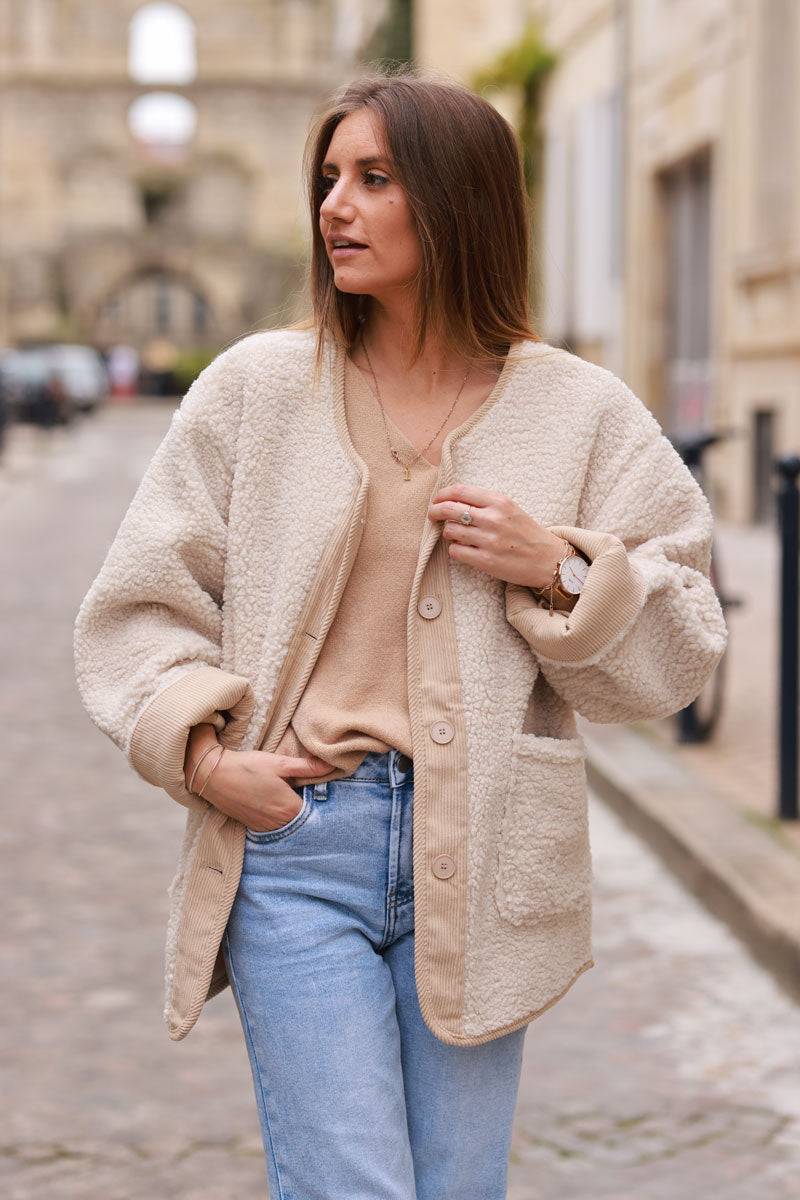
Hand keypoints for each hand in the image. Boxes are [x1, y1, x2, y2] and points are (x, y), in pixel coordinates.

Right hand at [184, 725, 333, 831]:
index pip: (314, 812)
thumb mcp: (279, 763)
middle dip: (306, 808)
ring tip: (290, 796)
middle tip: (306, 791)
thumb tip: (332, 766)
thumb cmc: (247, 767)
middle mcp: (277, 824)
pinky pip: (272, 826)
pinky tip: (274, 802)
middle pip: (301, 820)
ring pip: (286, 824)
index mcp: (288, 809)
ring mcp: (263, 826)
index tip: (319, 789)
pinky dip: (277, 818)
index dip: (319, 801)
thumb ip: (307, 767)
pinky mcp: (251, 825)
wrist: (212, 774)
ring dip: (291, 814)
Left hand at [428, 483, 564, 588]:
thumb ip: (484, 503)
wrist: (548, 559)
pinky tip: (464, 550)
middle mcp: (493, 519)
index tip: (436, 499)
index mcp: (499, 502)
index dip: (442, 494)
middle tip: (432, 515)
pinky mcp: (486, 561)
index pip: (460, 490)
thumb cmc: (526, 533)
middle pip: (449, 508)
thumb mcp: (510, 509)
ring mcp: (489, 540)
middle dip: (434, 511)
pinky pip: (456, 551)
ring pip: (450, 531)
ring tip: (457, 536)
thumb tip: (451, 500)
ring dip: (448, 533)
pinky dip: (455, 550)